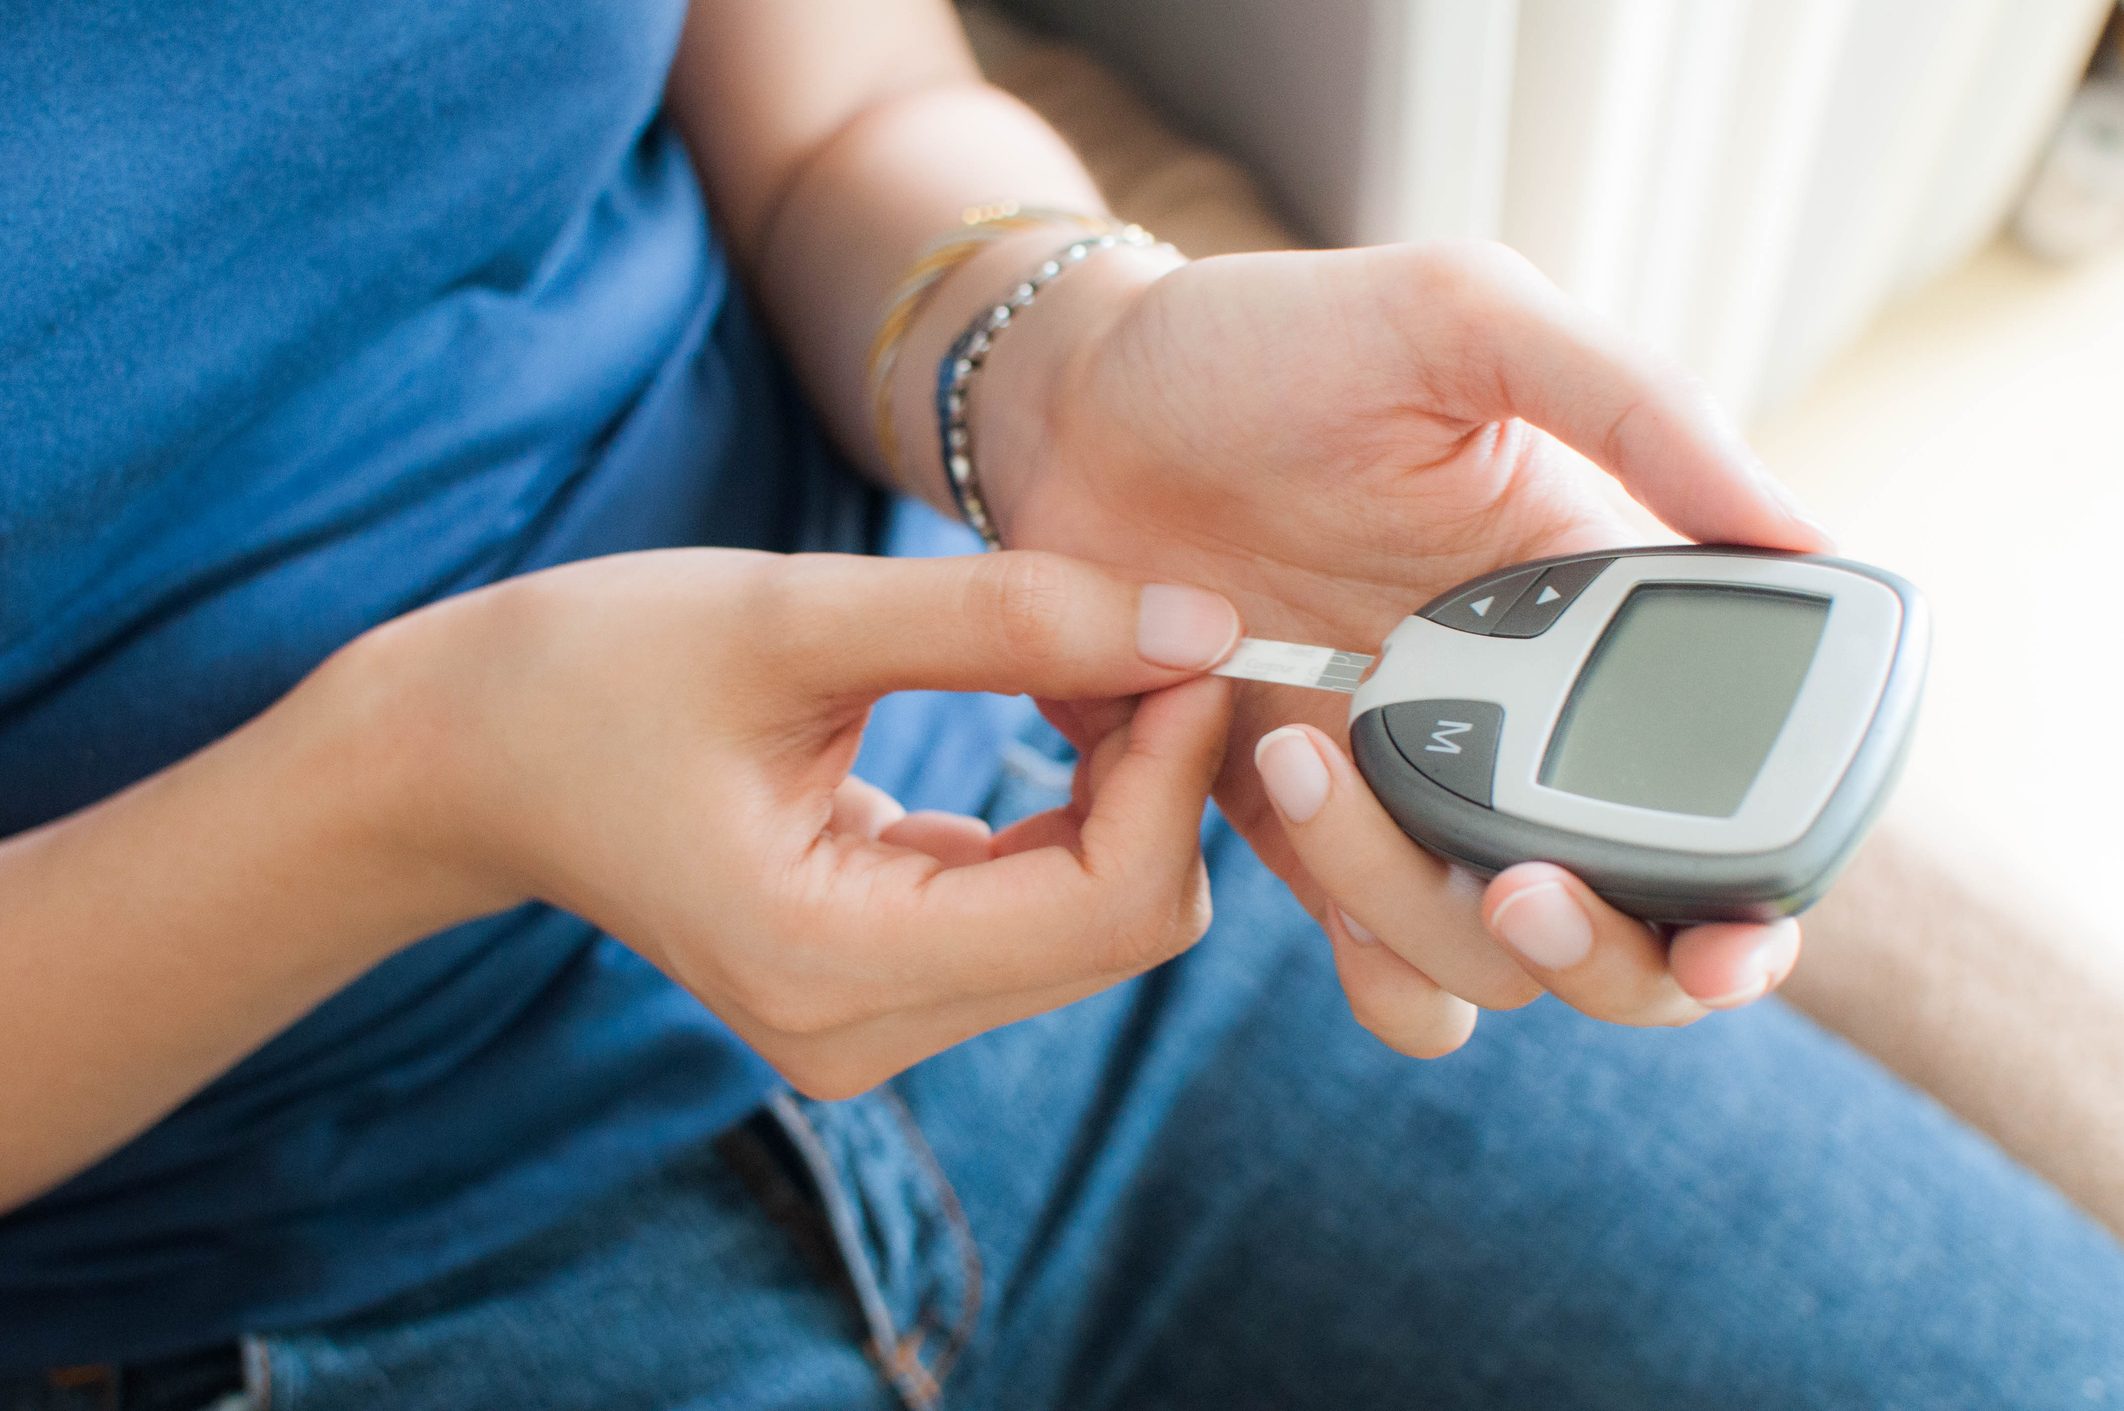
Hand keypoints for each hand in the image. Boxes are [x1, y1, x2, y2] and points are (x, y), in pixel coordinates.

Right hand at [349, 548, 1239, 1097]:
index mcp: (829, 964)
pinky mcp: (881, 982)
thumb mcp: (794, 617)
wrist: (466, 753)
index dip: (1178, 768)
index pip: (1110, 907)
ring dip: (1123, 784)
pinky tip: (1039, 706)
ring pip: (1100, 918)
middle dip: (1159, 774)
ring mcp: (872, 1021)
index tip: (1184, 633)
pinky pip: (1043, 906)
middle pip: (1123, 925)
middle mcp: (863, 1030)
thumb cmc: (590, 671)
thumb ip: (1004, 621)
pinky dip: (1074, 806)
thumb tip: (1203, 623)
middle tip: (1129, 631)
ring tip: (1071, 656)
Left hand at [979, 241, 1826, 1052]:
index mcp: (1587, 615)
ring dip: (1435, 924)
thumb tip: (1802, 534)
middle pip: (1624, 926)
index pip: (1720, 790)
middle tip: (1525, 887)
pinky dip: (1367, 959)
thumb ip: (1634, 404)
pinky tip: (1309, 853)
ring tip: (1309, 762)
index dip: (1753, 893)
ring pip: (1486, 958)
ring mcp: (1408, 787)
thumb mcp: (1459, 320)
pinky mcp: (1295, 825)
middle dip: (1602, 951)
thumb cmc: (1267, 341)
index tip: (1734, 926)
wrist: (1076, 402)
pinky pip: (1371, 954)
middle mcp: (1518, 724)